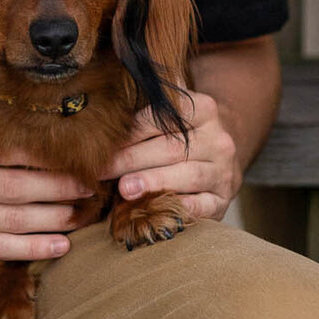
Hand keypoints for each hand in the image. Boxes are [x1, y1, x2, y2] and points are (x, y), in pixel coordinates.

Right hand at [0, 91, 92, 261]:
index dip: (44, 155)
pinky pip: (0, 248)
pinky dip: (33, 248)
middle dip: (59, 187)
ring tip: (84, 212)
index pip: (5, 152)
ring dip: (54, 218)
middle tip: (92, 183)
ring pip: (13, 220)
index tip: (76, 152)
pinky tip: (62, 245)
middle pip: (16, 187)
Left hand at [100, 90, 240, 223]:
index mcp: (204, 109)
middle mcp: (218, 139)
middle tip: (102, 170)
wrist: (219, 159)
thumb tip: (95, 117)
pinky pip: (202, 205)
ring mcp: (223, 171)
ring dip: (153, 182)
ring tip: (125, 189)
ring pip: (188, 174)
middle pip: (172, 148)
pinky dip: (179, 208)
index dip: (131, 131)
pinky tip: (156, 210)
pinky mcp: (223, 200)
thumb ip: (141, 113)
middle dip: (131, 159)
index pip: (165, 117)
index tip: (102, 144)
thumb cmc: (178, 137)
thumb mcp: (168, 118)